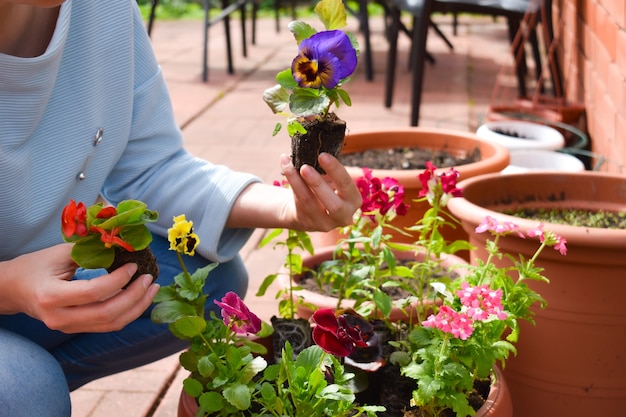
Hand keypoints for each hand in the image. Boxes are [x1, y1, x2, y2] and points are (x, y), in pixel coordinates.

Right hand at [0, 244, 158, 332]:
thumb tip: (123, 243)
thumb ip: (90, 250)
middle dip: (135, 296)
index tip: (134, 266)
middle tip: (150, 278)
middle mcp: (60, 318)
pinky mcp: (76, 329)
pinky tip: (139, 298)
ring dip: (137, 307)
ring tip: (152, 289)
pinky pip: (107, 325)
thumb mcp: (58, 253)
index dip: (119, 280)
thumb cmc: (35, 266)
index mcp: (52, 296)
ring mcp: (68, 327)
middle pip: (107, 314)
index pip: (94, 292)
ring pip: (111, 324)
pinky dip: (128, 312)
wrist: (12, 290)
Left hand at [279, 152, 361, 231]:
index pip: (347, 185)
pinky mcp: (307, 223)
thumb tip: (315, 151)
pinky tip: (285, 166)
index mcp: (354, 200)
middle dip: (318, 184)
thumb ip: (329, 170)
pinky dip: (291, 183)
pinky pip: (298, 202)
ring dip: (298, 182)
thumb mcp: (333, 181)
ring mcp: (325, 223)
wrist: (310, 210)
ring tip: (289, 165)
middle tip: (305, 167)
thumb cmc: (326, 189)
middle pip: (333, 203)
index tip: (322, 155)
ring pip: (309, 202)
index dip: (335, 170)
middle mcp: (343, 216)